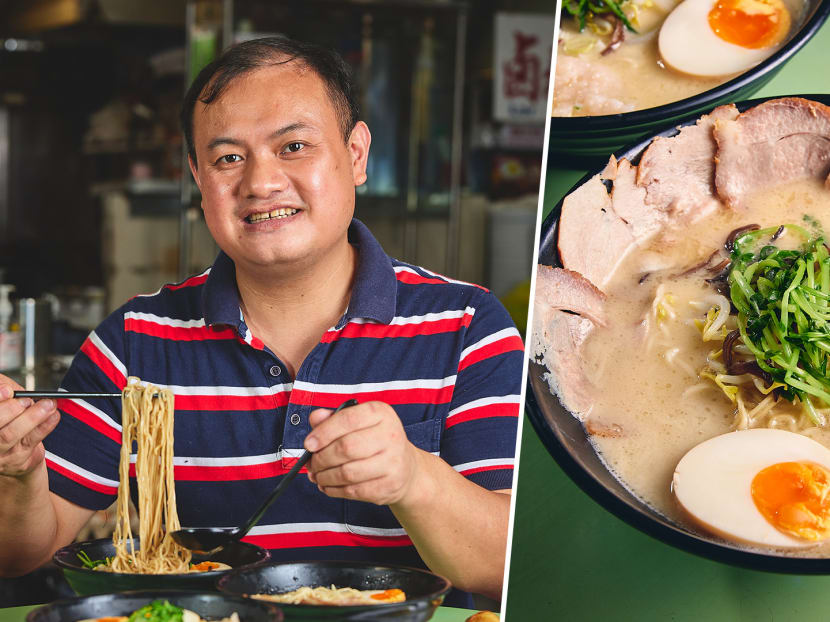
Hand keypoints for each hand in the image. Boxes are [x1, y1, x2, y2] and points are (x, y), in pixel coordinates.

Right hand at [0, 375, 58, 477]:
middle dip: (11, 410)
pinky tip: (54, 416)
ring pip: (9, 436)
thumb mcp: (4, 407)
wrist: (15, 455)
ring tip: (48, 405)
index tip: (7, 390)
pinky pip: (31, 441)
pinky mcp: (17, 461)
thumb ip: (4, 394)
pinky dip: (44, 426)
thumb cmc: (7, 423)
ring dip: (31, 418)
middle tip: (27, 399)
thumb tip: (9, 388)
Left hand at [304, 401, 419, 506]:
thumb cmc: (376, 441)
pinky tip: (328, 485)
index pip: (347, 419)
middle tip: (311, 463)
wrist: (406, 467)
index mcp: (381, 413)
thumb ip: (335, 419)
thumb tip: (316, 418)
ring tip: (317, 475)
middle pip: (345, 448)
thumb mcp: (359, 422)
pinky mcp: (389, 485)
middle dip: (321, 458)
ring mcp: (393, 462)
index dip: (324, 432)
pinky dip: (334, 490)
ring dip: (325, 476)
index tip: (309, 444)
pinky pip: (353, 491)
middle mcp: (390, 435)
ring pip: (347, 473)